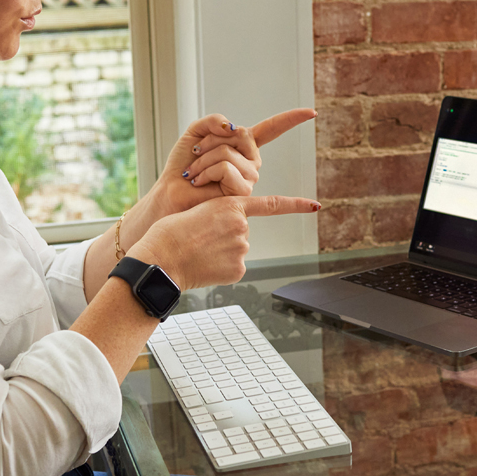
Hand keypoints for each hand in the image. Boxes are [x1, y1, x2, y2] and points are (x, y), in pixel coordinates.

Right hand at [129, 195, 320, 289]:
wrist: (160, 261)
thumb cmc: (169, 234)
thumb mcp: (196, 212)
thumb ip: (220, 217)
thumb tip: (233, 234)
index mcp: (231, 205)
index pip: (273, 205)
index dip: (297, 205)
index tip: (316, 205)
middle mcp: (242, 226)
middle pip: (241, 232)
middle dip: (225, 236)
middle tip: (200, 240)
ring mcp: (242, 249)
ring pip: (236, 251)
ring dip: (221, 253)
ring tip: (198, 253)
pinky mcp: (238, 270)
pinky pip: (233, 269)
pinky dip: (220, 269)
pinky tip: (204, 267)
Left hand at [150, 108, 315, 213]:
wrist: (172, 192)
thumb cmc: (183, 166)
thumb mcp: (196, 133)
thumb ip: (214, 121)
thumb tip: (233, 127)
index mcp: (244, 146)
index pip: (272, 129)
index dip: (292, 119)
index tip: (312, 112)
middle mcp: (251, 162)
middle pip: (240, 134)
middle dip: (210, 140)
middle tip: (195, 154)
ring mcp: (250, 177)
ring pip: (229, 152)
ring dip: (203, 158)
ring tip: (194, 172)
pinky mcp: (243, 192)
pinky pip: (226, 168)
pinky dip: (206, 170)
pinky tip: (198, 181)